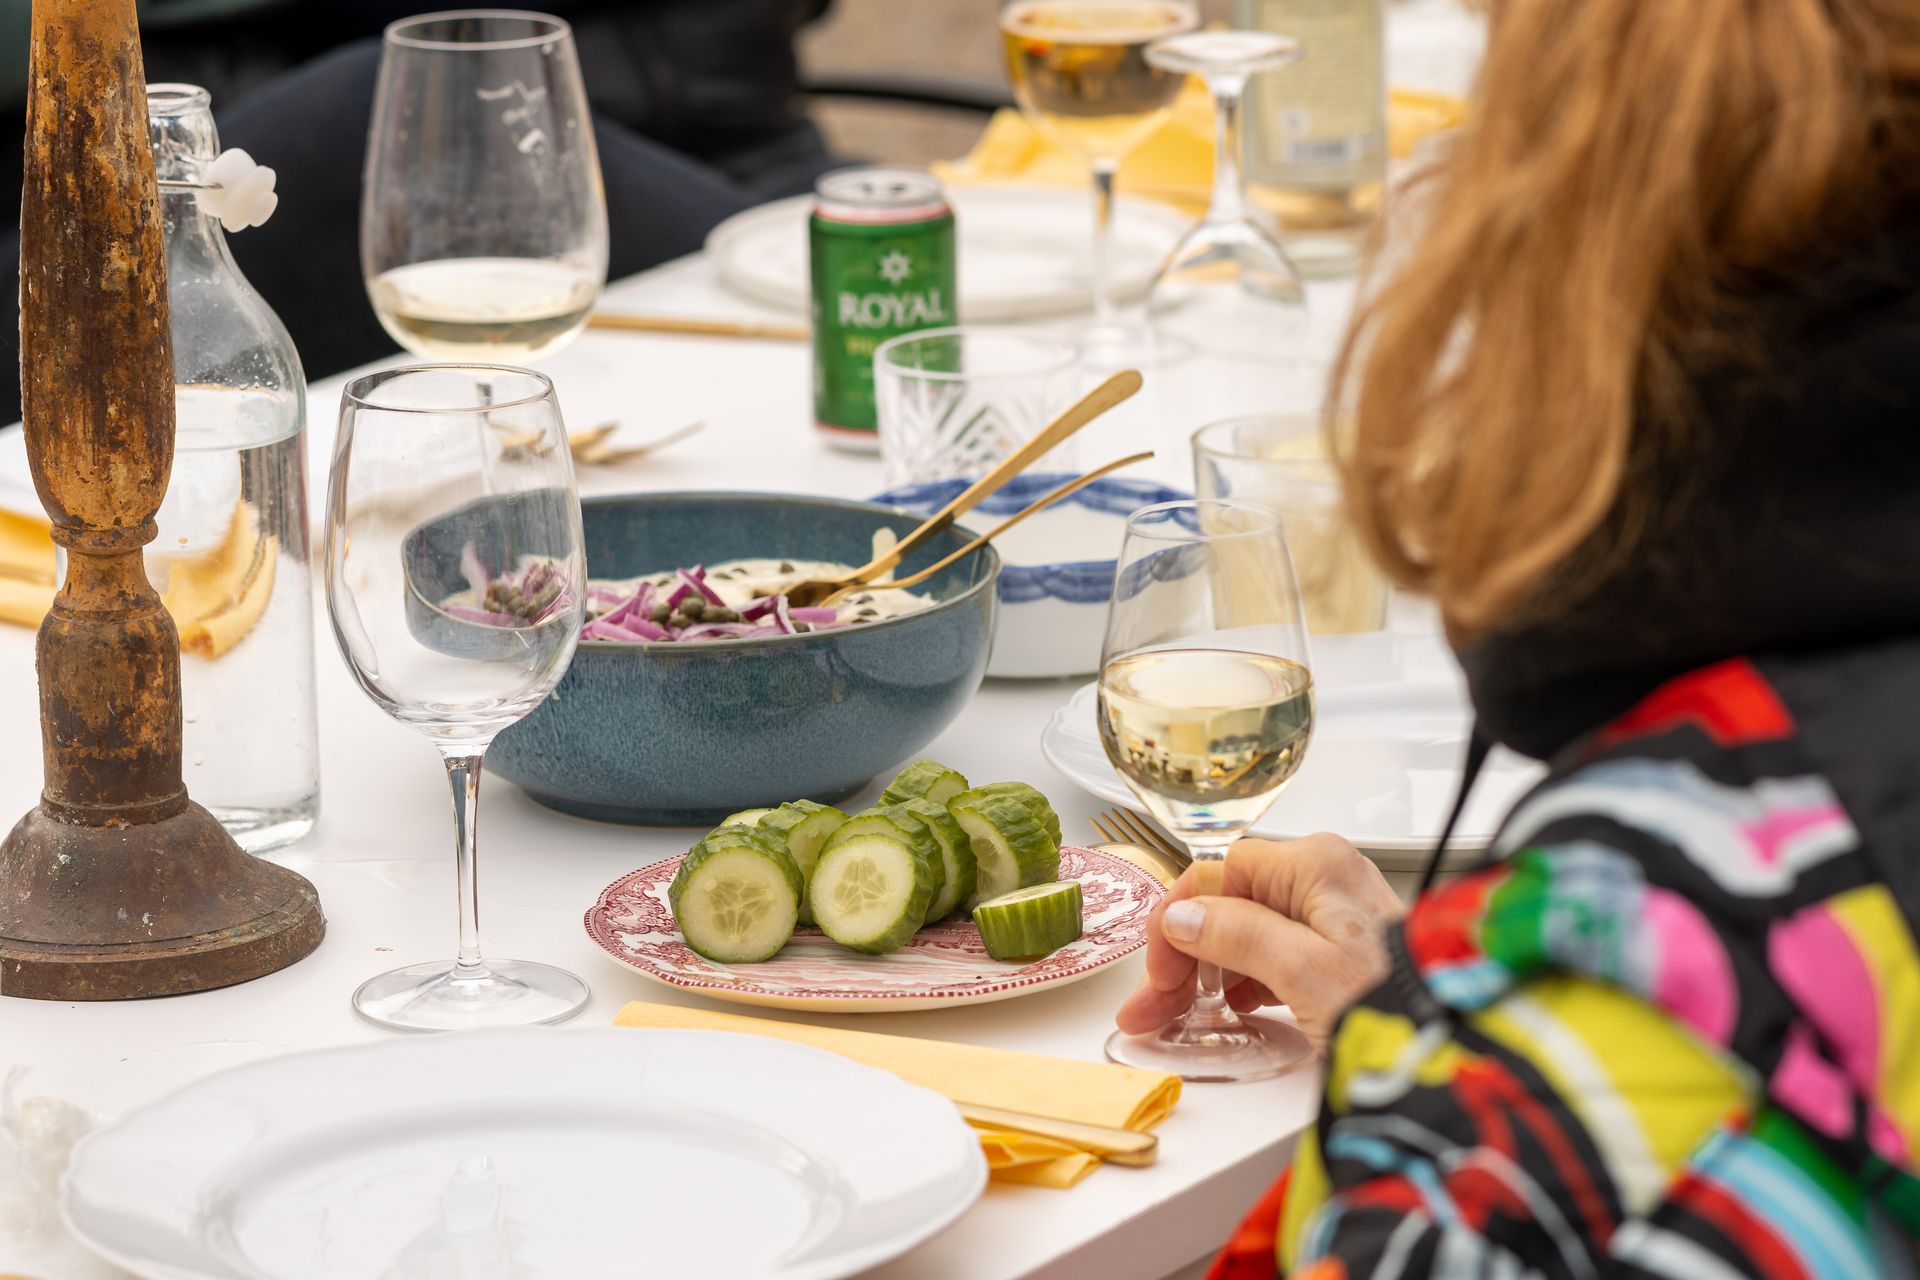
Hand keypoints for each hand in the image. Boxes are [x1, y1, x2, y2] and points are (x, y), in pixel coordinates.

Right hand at [1116, 834, 1405, 1053]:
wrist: (1459, 1041)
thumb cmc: (1399, 1004)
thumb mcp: (1304, 972)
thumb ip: (1239, 935)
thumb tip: (1182, 917)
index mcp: (1313, 863)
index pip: (1214, 874)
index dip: (1176, 923)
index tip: (1158, 974)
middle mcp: (1322, 875)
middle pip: (1225, 902)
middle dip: (1183, 955)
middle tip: (1156, 1008)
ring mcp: (1332, 909)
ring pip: (1244, 927)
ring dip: (1207, 968)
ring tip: (1183, 1015)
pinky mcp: (1340, 944)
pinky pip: (1273, 948)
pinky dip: (1244, 976)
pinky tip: (1233, 1006)